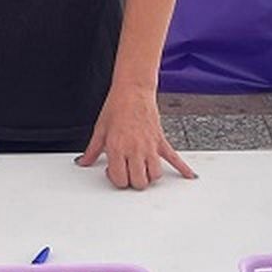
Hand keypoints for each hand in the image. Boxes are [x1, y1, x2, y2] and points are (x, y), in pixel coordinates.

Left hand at [76, 84, 195, 189]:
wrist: (133, 90)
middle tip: (127, 172)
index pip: (120, 179)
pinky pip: (174, 158)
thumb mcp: (100, 129)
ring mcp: (149, 146)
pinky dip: (182, 168)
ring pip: (155, 175)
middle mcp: (134, 150)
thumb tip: (83, 161)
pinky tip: (188, 175)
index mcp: (117, 148)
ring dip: (149, 177)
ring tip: (142, 170)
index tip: (114, 172)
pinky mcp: (160, 141)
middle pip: (139, 182)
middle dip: (133, 181)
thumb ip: (92, 150)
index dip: (116, 179)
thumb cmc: (117, 106)